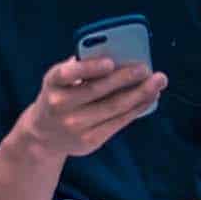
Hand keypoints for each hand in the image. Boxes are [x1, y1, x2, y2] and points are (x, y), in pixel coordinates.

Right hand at [17, 57, 166, 159]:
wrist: (42, 135)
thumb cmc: (60, 96)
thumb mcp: (60, 80)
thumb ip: (81, 69)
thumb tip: (119, 58)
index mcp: (52, 83)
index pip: (67, 73)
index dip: (89, 68)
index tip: (110, 62)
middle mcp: (60, 105)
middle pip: (97, 91)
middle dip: (125, 78)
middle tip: (146, 68)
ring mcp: (74, 126)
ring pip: (113, 108)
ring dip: (139, 94)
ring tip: (157, 82)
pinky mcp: (89, 141)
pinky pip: (118, 123)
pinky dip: (136, 109)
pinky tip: (149, 98)